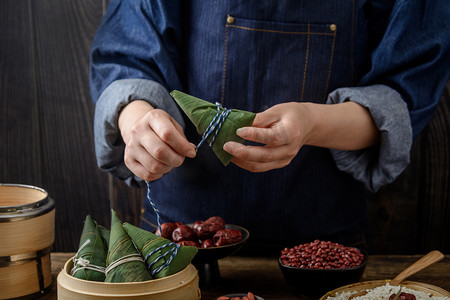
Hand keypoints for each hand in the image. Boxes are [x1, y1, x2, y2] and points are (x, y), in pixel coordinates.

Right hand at [118, 100, 195, 180]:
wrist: (139, 128)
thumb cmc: (161, 128)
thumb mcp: (173, 125)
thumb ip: (182, 138)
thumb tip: (190, 151)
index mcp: (152, 117)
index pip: (167, 134)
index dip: (182, 146)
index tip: (191, 153)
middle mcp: (138, 130)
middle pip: (159, 151)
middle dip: (176, 160)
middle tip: (180, 160)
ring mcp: (131, 146)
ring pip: (154, 166)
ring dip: (168, 168)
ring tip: (170, 163)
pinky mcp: (128, 159)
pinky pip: (147, 175)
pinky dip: (158, 175)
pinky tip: (161, 168)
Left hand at [223, 101, 379, 172]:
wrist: (307, 125)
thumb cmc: (290, 114)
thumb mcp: (277, 110)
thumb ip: (259, 118)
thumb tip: (239, 124)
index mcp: (291, 133)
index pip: (273, 137)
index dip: (255, 135)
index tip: (238, 131)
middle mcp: (289, 149)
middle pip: (265, 155)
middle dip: (243, 152)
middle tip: (226, 146)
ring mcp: (284, 159)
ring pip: (260, 165)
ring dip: (241, 160)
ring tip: (227, 152)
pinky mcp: (279, 164)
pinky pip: (260, 167)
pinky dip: (245, 163)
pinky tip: (234, 155)